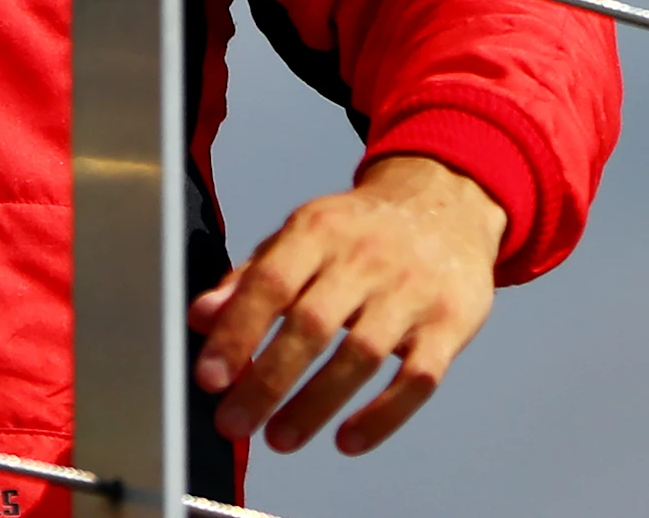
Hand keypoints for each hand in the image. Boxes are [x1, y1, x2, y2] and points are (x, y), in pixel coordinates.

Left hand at [189, 154, 504, 456]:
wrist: (445, 208)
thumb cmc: (358, 232)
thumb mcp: (300, 237)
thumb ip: (249, 279)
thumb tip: (199, 318)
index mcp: (317, 231)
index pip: (270, 283)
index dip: (237, 332)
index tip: (209, 377)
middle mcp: (365, 259)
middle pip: (312, 325)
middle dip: (267, 381)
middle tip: (234, 422)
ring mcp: (411, 293)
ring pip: (361, 356)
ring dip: (316, 406)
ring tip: (279, 439)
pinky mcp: (450, 326)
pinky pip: (418, 379)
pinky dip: (382, 415)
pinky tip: (348, 441)